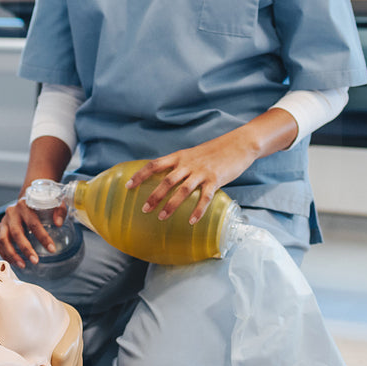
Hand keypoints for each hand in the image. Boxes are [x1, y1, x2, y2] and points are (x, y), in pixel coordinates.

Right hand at [0, 193, 64, 270]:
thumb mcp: (53, 203)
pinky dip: (5, 255)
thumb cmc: (40, 204)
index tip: (52, 249)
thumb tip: (58, 223)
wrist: (24, 201)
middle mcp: (12, 213)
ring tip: (22, 265)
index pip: (33, 223)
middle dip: (26, 249)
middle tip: (35, 261)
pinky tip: (14, 262)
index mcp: (24, 205)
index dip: (43, 237)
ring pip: (3, 240)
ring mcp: (3, 221)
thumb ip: (59, 210)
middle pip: (16, 233)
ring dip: (12, 255)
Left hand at [126, 133, 254, 224]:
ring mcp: (202, 172)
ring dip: (171, 205)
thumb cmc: (214, 151)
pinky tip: (191, 221)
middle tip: (144, 209)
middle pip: (166, 181)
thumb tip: (165, 179)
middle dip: (154, 195)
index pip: (154, 165)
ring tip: (162, 217)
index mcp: (179, 156)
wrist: (238, 144)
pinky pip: (205, 197)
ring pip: (183, 190)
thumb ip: (179, 165)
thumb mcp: (192, 154)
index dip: (140, 175)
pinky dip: (198, 210)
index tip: (128, 186)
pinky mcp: (216, 180)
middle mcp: (188, 164)